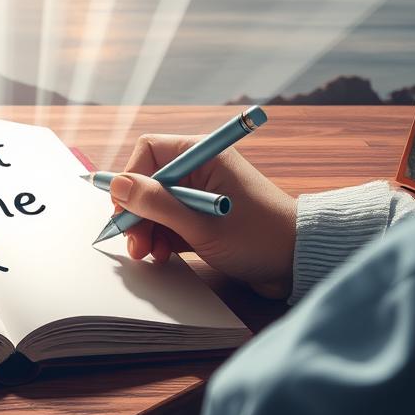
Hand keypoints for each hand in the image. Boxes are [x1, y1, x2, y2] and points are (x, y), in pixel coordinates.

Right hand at [110, 134, 297, 298]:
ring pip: (158, 204)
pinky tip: (164, 255)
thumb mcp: (200, 225)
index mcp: (203, 155)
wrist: (298, 263)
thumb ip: (156, 204)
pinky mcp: (205, 215)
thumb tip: (116, 185)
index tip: (123, 212)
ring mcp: (202, 193)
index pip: (148, 152)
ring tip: (149, 254)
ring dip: (148, 229)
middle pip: (149, 181)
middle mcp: (201, 169)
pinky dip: (163, 237)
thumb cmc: (258, 238)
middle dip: (138, 213)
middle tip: (134, 245)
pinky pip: (172, 220)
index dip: (130, 180)